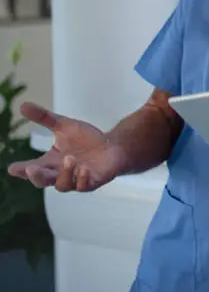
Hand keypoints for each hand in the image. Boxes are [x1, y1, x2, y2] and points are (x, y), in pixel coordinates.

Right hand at [7, 102, 124, 191]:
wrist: (113, 145)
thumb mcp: (64, 126)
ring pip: (63, 185)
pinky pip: (85, 186)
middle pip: (42, 181)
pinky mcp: (93, 182)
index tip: (12, 168)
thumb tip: (22, 105)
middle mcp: (60, 174)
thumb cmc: (86, 139)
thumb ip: (44, 118)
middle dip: (36, 176)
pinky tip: (84, 169)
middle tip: (30, 168)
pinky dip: (82, 179)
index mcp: (50, 162)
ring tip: (70, 158)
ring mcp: (76, 180)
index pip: (31, 169)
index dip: (20, 170)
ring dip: (65, 173)